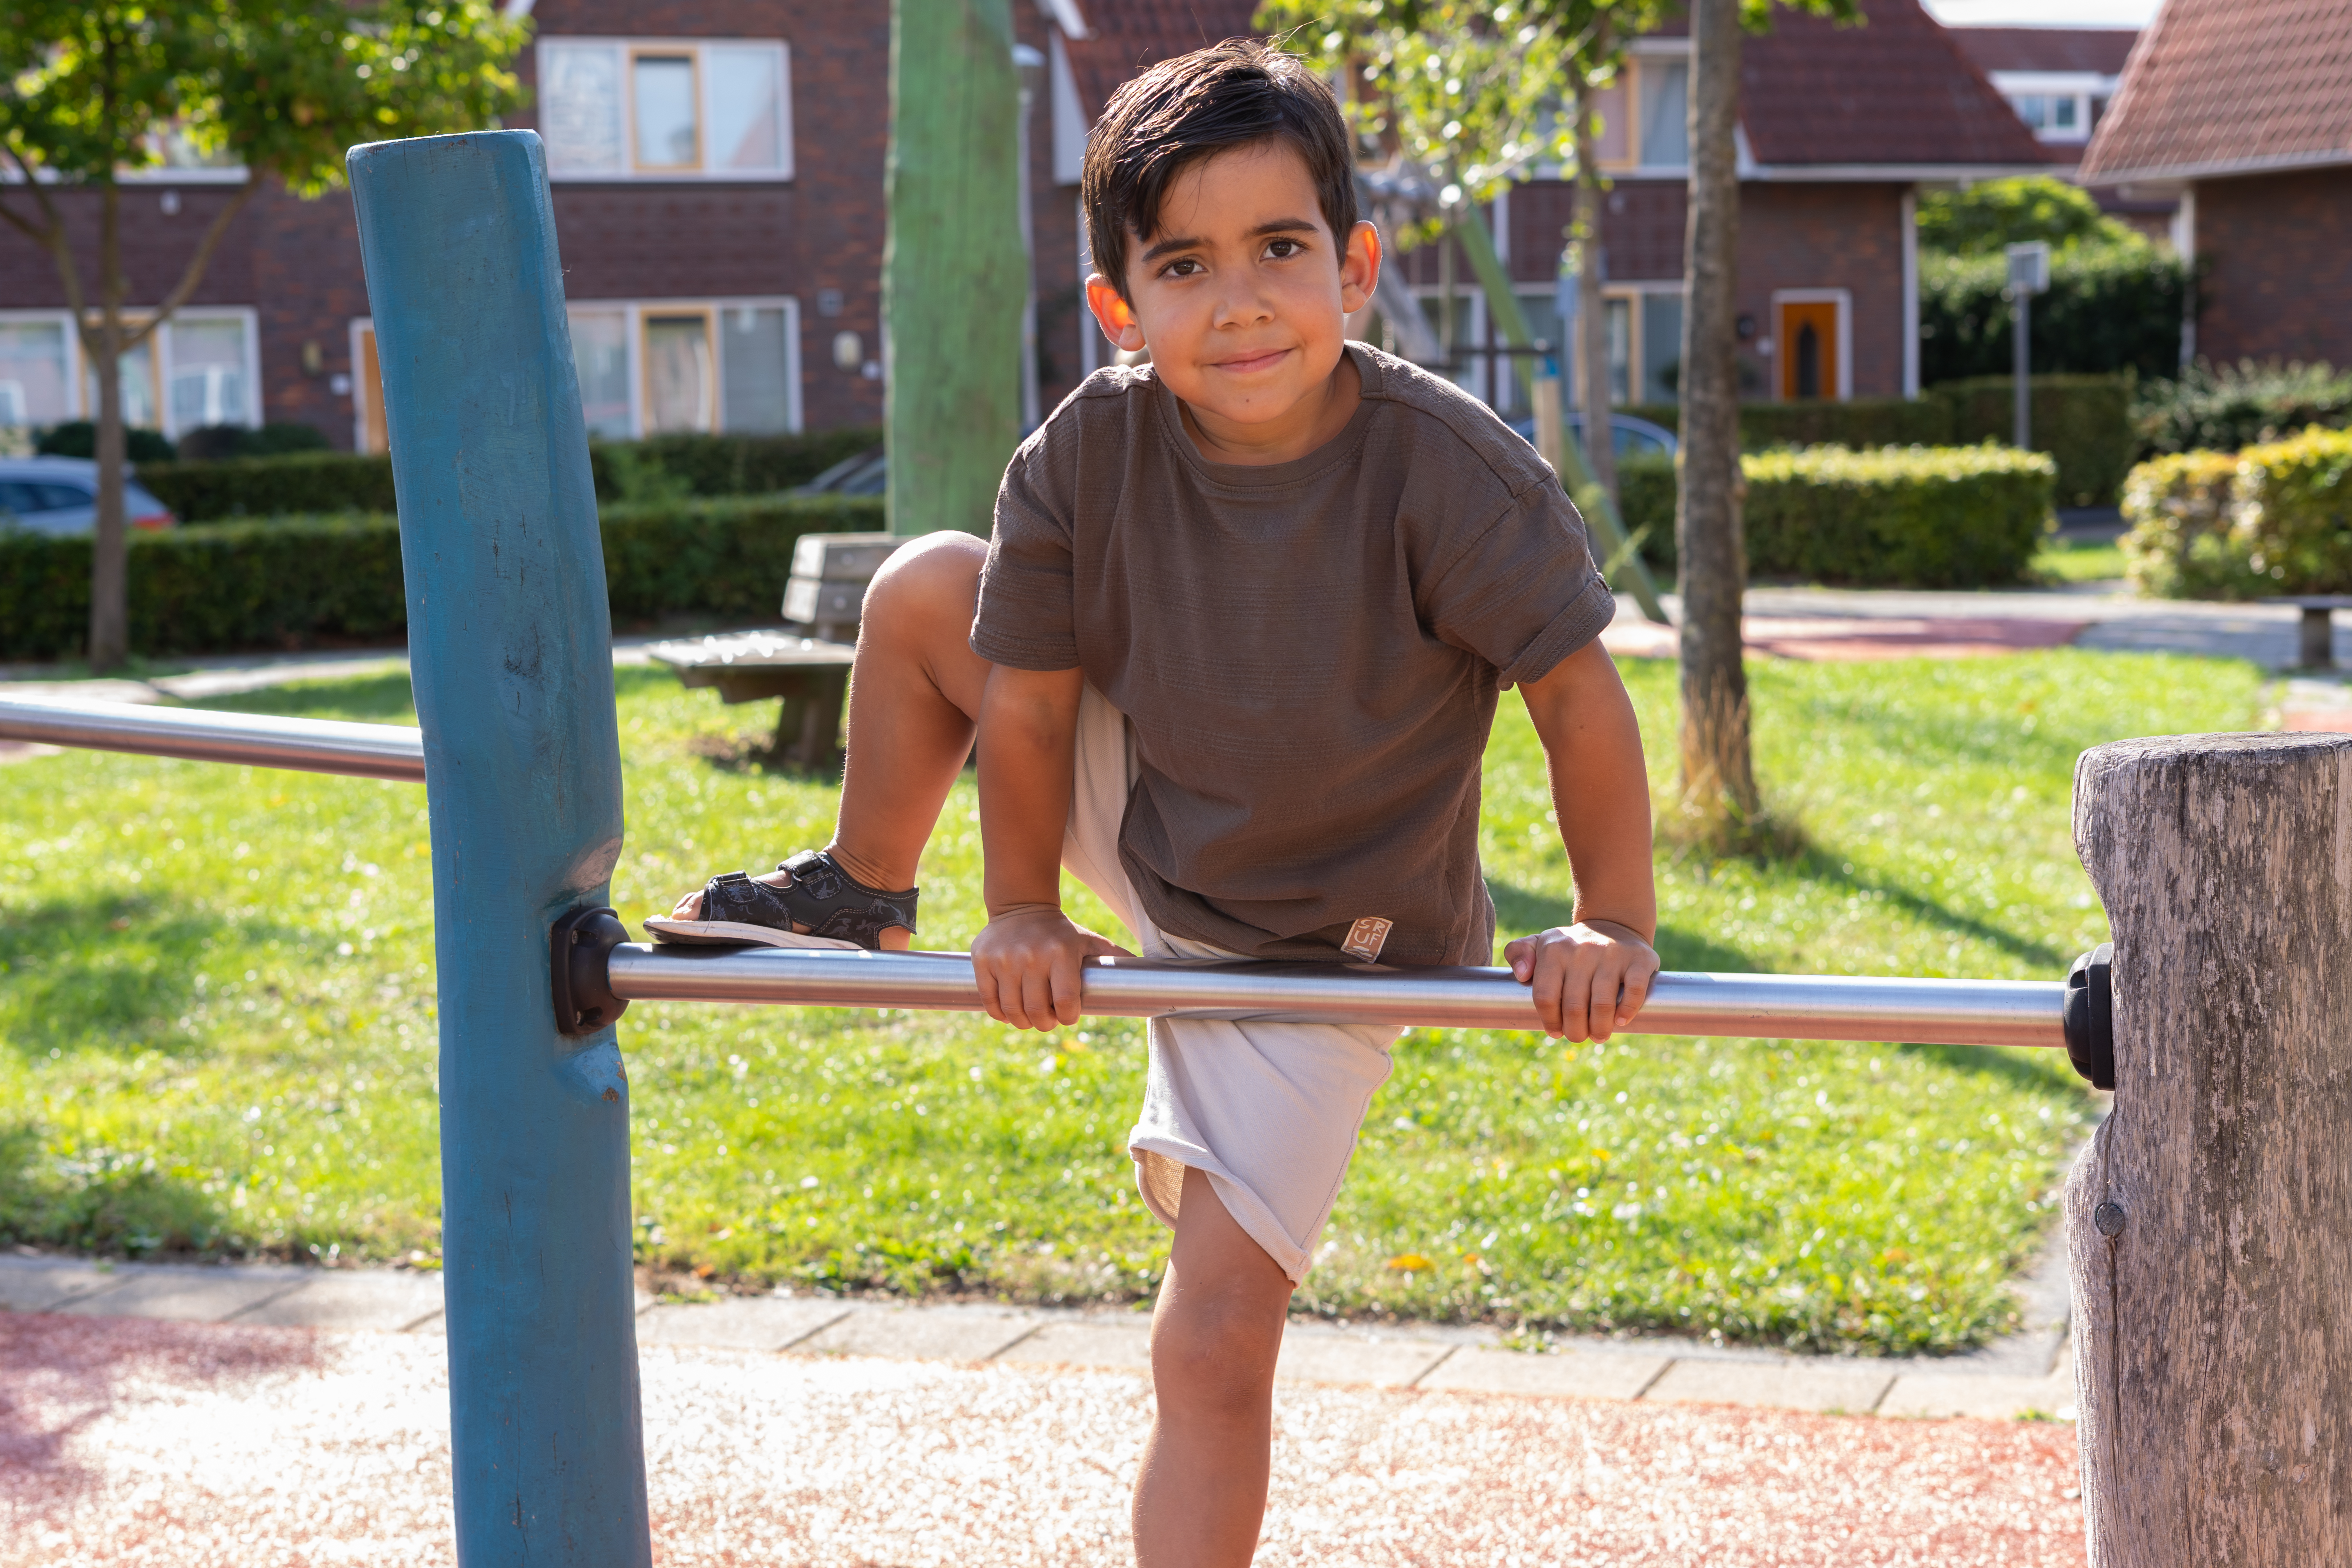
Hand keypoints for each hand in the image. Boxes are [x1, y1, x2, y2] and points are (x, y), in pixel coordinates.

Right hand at [971, 905, 1132, 1030]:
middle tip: (1047, 1020)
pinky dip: (999, 1013)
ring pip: (1011, 1010)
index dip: (1067, 1016)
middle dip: (1044, 1024)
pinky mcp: (982, 961)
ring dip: (1022, 1022)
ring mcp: (1004, 959)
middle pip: (1036, 1011)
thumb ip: (1114, 956)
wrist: (1021, 906)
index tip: (1068, 1015)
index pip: (1064, 1002)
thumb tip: (1148, 971)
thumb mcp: (1089, 940)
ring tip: (1029, 1018)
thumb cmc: (1060, 932)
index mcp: (1061, 953)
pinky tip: (1009, 1010)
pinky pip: (989, 1001)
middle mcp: (1031, 956)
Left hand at [1504, 920, 1658, 1041]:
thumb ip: (1518, 952)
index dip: (1550, 1021)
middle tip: (1579, 1036)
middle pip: (1574, 1006)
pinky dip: (1627, 1011)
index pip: (1546, 997)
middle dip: (1575, 1031)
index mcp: (1554, 950)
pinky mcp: (1639, 960)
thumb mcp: (1540, 943)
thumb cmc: (1571, 946)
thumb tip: (1522, 975)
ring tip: (1598, 1035)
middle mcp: (1582, 951)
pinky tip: (1620, 1021)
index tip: (1556, 1031)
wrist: (1613, 924)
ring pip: (1602, 1004)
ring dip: (1599, 1029)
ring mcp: (1612, 954)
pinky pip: (1633, 992)